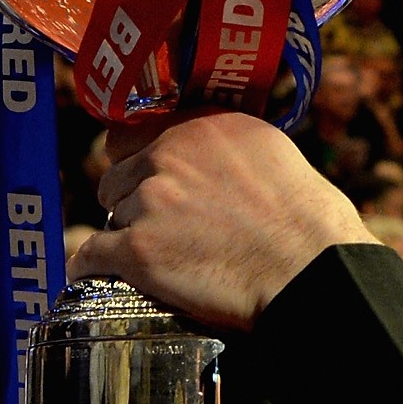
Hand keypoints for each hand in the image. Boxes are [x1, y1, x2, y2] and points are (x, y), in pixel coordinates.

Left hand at [76, 113, 374, 331]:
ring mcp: (150, 201)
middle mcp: (169, 154)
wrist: (311, 273)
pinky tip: (96, 277)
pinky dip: (92, 268)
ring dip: (126, 235)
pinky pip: (92, 255)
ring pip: (111, 215)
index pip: (138, 134)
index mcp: (203, 126)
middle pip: (118, 176)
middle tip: (164, 229)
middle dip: (134, 201)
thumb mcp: (272, 154)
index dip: (141, 163)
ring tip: (157, 258)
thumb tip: (208, 163)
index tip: (148, 182)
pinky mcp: (138, 250)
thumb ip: (227, 149)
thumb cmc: (310, 223)